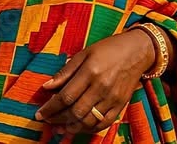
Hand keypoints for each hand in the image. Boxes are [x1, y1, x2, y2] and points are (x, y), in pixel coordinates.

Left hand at [35, 29, 154, 134]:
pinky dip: (89, 128)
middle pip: (76, 111)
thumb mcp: (84, 53)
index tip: (39, 114)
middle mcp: (102, 87)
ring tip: (60, 127)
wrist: (137, 51)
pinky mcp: (121, 105)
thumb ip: (65, 72)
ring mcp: (113, 98)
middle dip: (58, 119)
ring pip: (89, 121)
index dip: (50, 108)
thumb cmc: (108, 49)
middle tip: (47, 120)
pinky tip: (79, 127)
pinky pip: (103, 123)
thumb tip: (46, 87)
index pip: (65, 96)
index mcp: (90, 71)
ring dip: (72, 127)